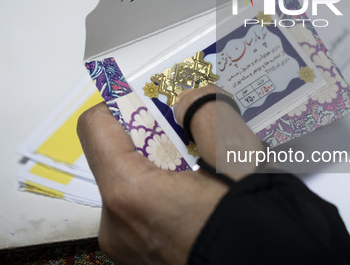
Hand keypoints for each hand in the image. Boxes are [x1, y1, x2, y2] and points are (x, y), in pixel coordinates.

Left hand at [77, 85, 261, 264]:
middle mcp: (116, 224)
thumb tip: (191, 99)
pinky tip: (201, 201)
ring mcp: (125, 246)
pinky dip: (165, 195)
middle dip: (156, 138)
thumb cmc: (253, 230)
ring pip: (132, 182)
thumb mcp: (238, 158)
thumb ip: (208, 116)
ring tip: (205, 176)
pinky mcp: (139, 258)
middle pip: (118, 154)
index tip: (162, 105)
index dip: (127, 105)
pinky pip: (141, 211)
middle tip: (197, 142)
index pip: (96, 125)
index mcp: (129, 194)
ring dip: (164, 167)